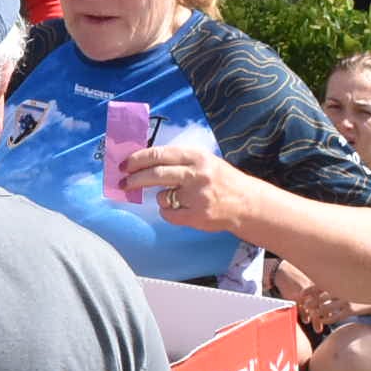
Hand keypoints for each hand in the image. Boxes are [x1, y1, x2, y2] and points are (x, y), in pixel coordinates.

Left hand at [123, 145, 253, 233]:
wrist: (247, 203)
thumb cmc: (220, 180)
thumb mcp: (203, 161)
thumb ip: (177, 160)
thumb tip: (141, 161)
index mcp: (197, 156)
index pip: (159, 154)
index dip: (137, 159)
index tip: (124, 165)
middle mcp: (197, 174)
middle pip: (155, 174)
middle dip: (134, 179)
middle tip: (123, 183)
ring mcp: (198, 196)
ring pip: (162, 197)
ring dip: (162, 198)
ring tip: (178, 197)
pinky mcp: (197, 216)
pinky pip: (168, 214)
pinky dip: (169, 212)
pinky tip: (183, 209)